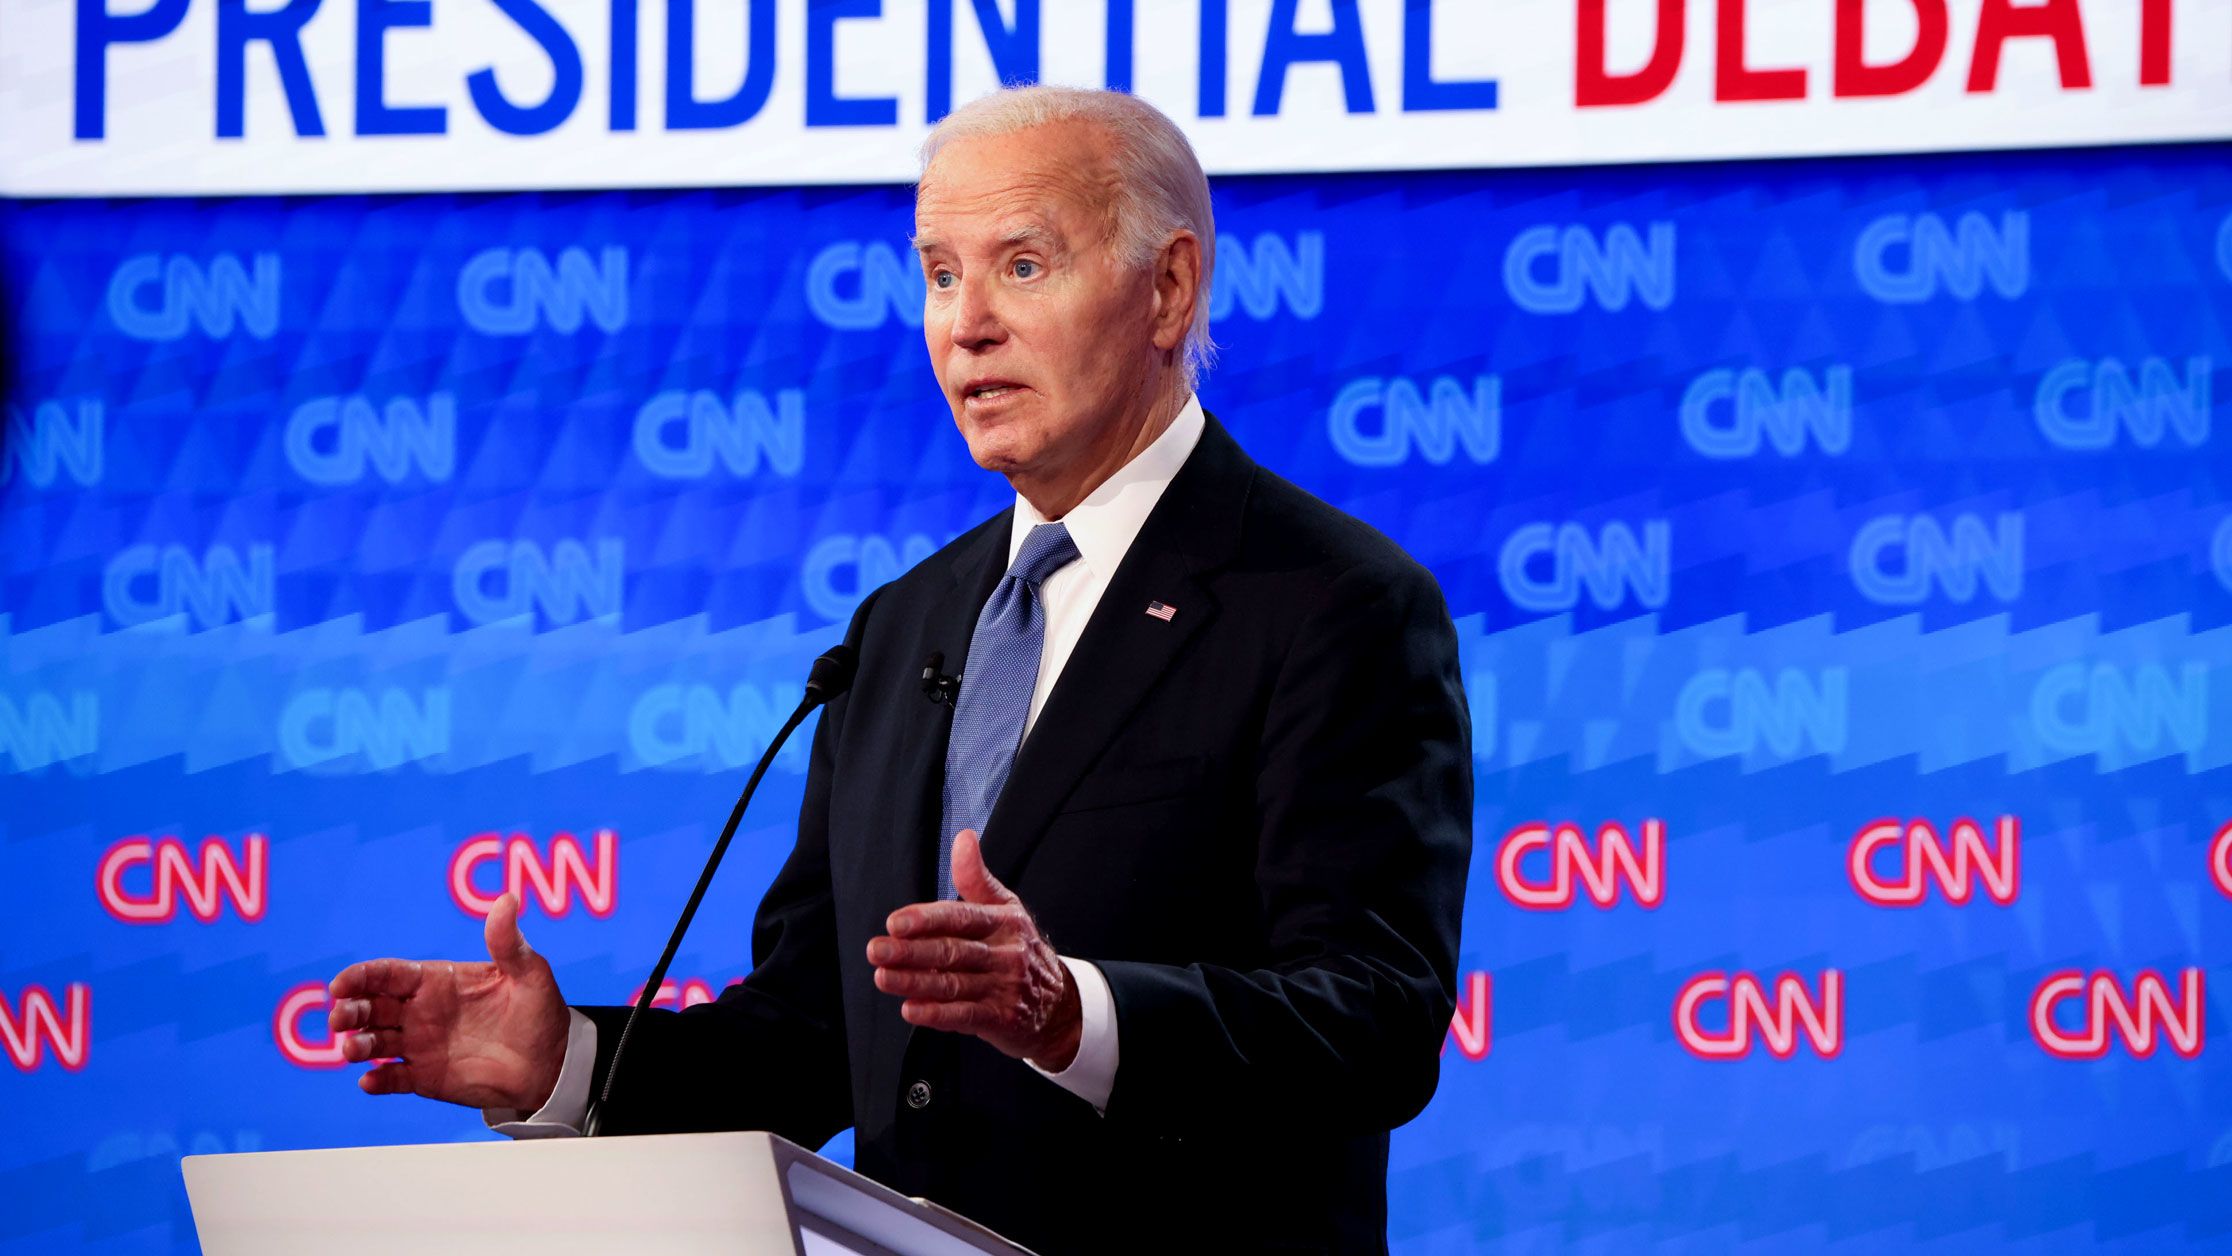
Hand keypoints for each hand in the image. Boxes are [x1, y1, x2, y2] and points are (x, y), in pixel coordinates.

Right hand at [325, 892, 571, 1111]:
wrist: (552, 1062)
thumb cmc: (538, 1011)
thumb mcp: (529, 974)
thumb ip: (508, 943)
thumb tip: (507, 899)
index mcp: (437, 980)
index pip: (389, 974)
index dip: (360, 977)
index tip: (340, 984)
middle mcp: (420, 1011)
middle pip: (370, 1006)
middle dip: (349, 1010)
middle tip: (340, 1018)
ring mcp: (420, 1045)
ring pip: (374, 1042)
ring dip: (357, 1044)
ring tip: (352, 1050)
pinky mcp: (425, 1077)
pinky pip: (393, 1078)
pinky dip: (377, 1080)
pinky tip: (371, 1081)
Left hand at [867, 830, 1081, 1070]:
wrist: (1058, 1002)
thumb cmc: (1021, 949)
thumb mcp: (1006, 908)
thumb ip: (976, 877)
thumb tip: (964, 838)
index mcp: (1003, 922)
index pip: (961, 917)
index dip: (927, 919)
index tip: (895, 922)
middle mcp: (1006, 953)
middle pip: (953, 951)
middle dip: (911, 952)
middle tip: (877, 949)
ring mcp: (1004, 987)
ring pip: (953, 984)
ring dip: (915, 982)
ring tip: (883, 977)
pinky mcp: (1001, 1018)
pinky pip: (965, 1015)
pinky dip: (936, 1014)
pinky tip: (911, 1009)